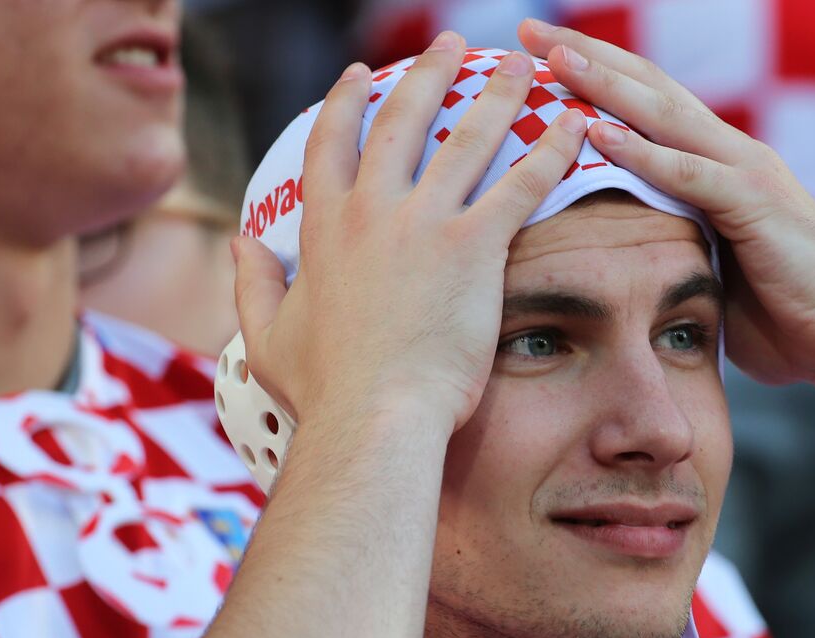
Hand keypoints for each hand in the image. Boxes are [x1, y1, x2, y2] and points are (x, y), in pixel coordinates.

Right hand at [232, 33, 588, 429]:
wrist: (373, 417)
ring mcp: (424, 223)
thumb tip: (241, 243)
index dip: (345, 103)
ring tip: (521, 65)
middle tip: (453, 44)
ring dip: (497, 93)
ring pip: (467, 137)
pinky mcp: (474, 246)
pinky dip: (550, 151)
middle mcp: (371, 210)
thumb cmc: (324, 391)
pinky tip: (573, 126)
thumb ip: (252, 284)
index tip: (358, 76)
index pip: (331, 143)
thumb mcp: (267, 337)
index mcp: (322, 228)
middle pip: (402, 121)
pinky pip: (521, 183)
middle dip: (429, 73)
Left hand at [517, 19, 814, 386]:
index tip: (540, 58)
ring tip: (552, 59)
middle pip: (649, 88)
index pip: (649, 105)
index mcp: (720, 166)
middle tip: (528, 31)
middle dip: (586, 55)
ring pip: (664, 115)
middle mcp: (733, 155)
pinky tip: (597, 133)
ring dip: (605, 84)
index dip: (596, 76)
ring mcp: (747, 173)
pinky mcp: (756, 206)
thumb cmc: (788, 319)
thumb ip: (680, 251)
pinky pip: (689, 173)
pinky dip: (642, 152)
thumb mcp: (716, 274)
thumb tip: (634, 264)